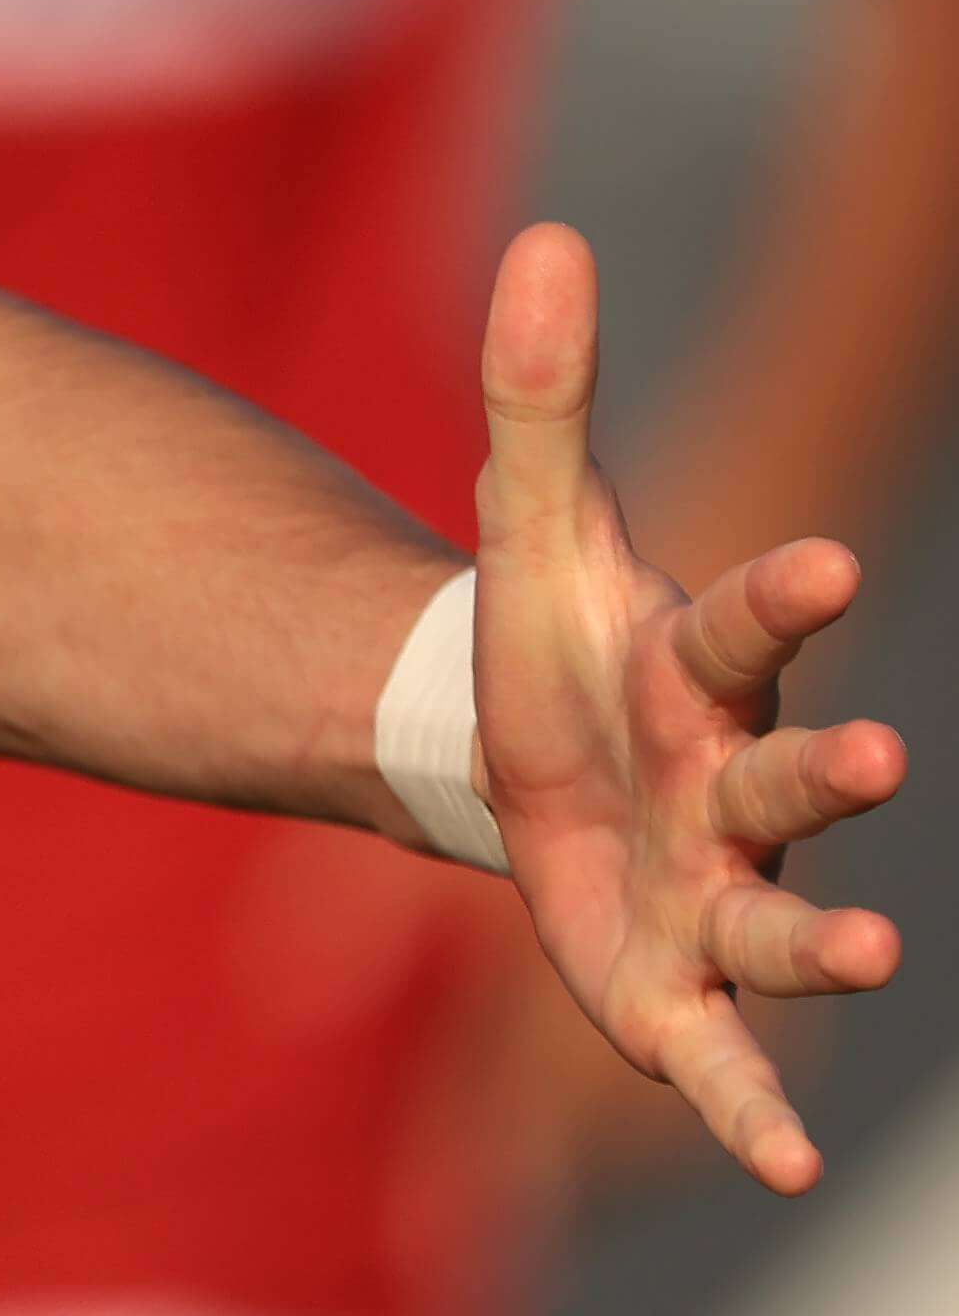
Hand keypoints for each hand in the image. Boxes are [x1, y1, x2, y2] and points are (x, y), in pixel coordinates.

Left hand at [473, 223, 909, 1192]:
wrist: (518, 753)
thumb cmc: (550, 638)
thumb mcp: (529, 517)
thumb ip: (539, 389)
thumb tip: (545, 234)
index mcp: (701, 669)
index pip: (749, 619)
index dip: (787, 593)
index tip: (827, 560)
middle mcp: (733, 781)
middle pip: (789, 774)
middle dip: (831, 772)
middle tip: (878, 759)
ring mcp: (716, 884)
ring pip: (779, 909)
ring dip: (824, 933)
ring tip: (862, 945)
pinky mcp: (672, 978)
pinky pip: (721, 1048)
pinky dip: (749, 1102)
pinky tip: (785, 1161)